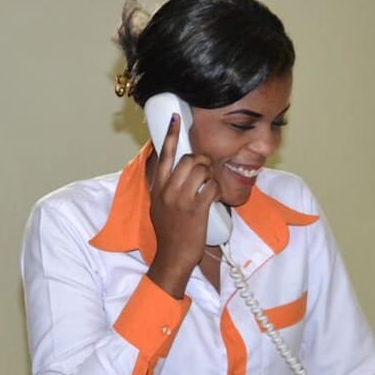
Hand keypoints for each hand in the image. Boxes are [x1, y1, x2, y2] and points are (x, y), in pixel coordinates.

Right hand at [145, 114, 219, 297]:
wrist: (172, 257)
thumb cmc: (168, 232)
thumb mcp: (158, 206)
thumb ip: (164, 187)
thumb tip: (173, 168)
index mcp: (157, 188)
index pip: (162, 155)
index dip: (169, 134)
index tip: (176, 117)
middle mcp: (167, 191)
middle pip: (188, 159)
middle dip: (202, 160)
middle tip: (206, 171)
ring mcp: (181, 200)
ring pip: (201, 170)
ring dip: (211, 174)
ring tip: (209, 185)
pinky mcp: (197, 209)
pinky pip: (212, 187)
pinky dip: (217, 190)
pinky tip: (215, 197)